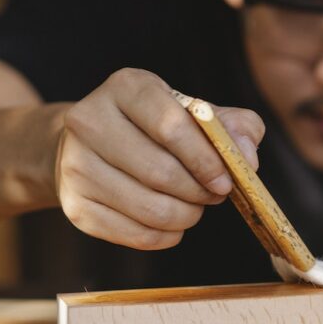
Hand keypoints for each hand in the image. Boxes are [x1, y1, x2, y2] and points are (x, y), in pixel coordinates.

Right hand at [56, 68, 264, 249]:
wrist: (88, 146)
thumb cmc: (153, 128)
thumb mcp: (193, 113)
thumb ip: (232, 126)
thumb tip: (248, 158)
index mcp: (125, 87)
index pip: (172, 127)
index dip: (206, 159)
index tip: (227, 180)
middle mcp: (89, 121)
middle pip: (161, 172)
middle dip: (199, 192)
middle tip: (214, 195)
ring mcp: (75, 165)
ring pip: (150, 208)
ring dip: (186, 216)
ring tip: (194, 207)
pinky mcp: (74, 206)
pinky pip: (135, 234)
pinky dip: (166, 236)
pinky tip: (172, 223)